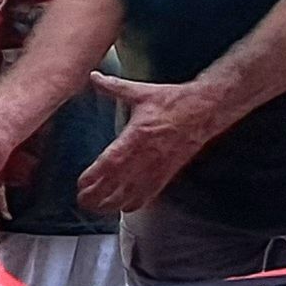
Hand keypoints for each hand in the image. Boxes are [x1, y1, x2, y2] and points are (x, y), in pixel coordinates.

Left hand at [76, 74, 218, 213]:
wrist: (204, 111)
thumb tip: (94, 76)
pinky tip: (124, 208)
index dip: (94, 176)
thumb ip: (114, 87)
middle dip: (98, 196)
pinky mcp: (168, 174)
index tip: (81, 184)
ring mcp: (158, 168)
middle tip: (82, 202)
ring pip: (132, 194)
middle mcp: (146, 156)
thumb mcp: (141, 92)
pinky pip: (150, 194)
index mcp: (137, 135)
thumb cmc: (173, 101)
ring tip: (97, 209)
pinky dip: (135, 203)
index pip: (110, 162)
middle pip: (117, 184)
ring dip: (113, 204)